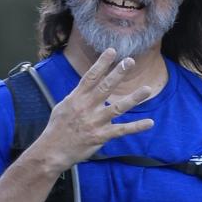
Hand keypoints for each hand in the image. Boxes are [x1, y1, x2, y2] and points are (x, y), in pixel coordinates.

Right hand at [36, 52, 155, 168]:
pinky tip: (150, 123)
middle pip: (105, 87)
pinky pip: (122, 130)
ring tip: (147, 89)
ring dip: (133, 98)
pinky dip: (136, 127)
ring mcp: (94, 122)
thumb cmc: (58, 128)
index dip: (102, 63)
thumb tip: (87, 86)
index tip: (112, 51)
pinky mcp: (101, 136)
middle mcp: (86, 107)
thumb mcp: (64, 106)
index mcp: (77, 98)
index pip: (91, 76)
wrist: (52, 150)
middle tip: (130, 61)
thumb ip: (78, 96)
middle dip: (118, 73)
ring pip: (117, 108)